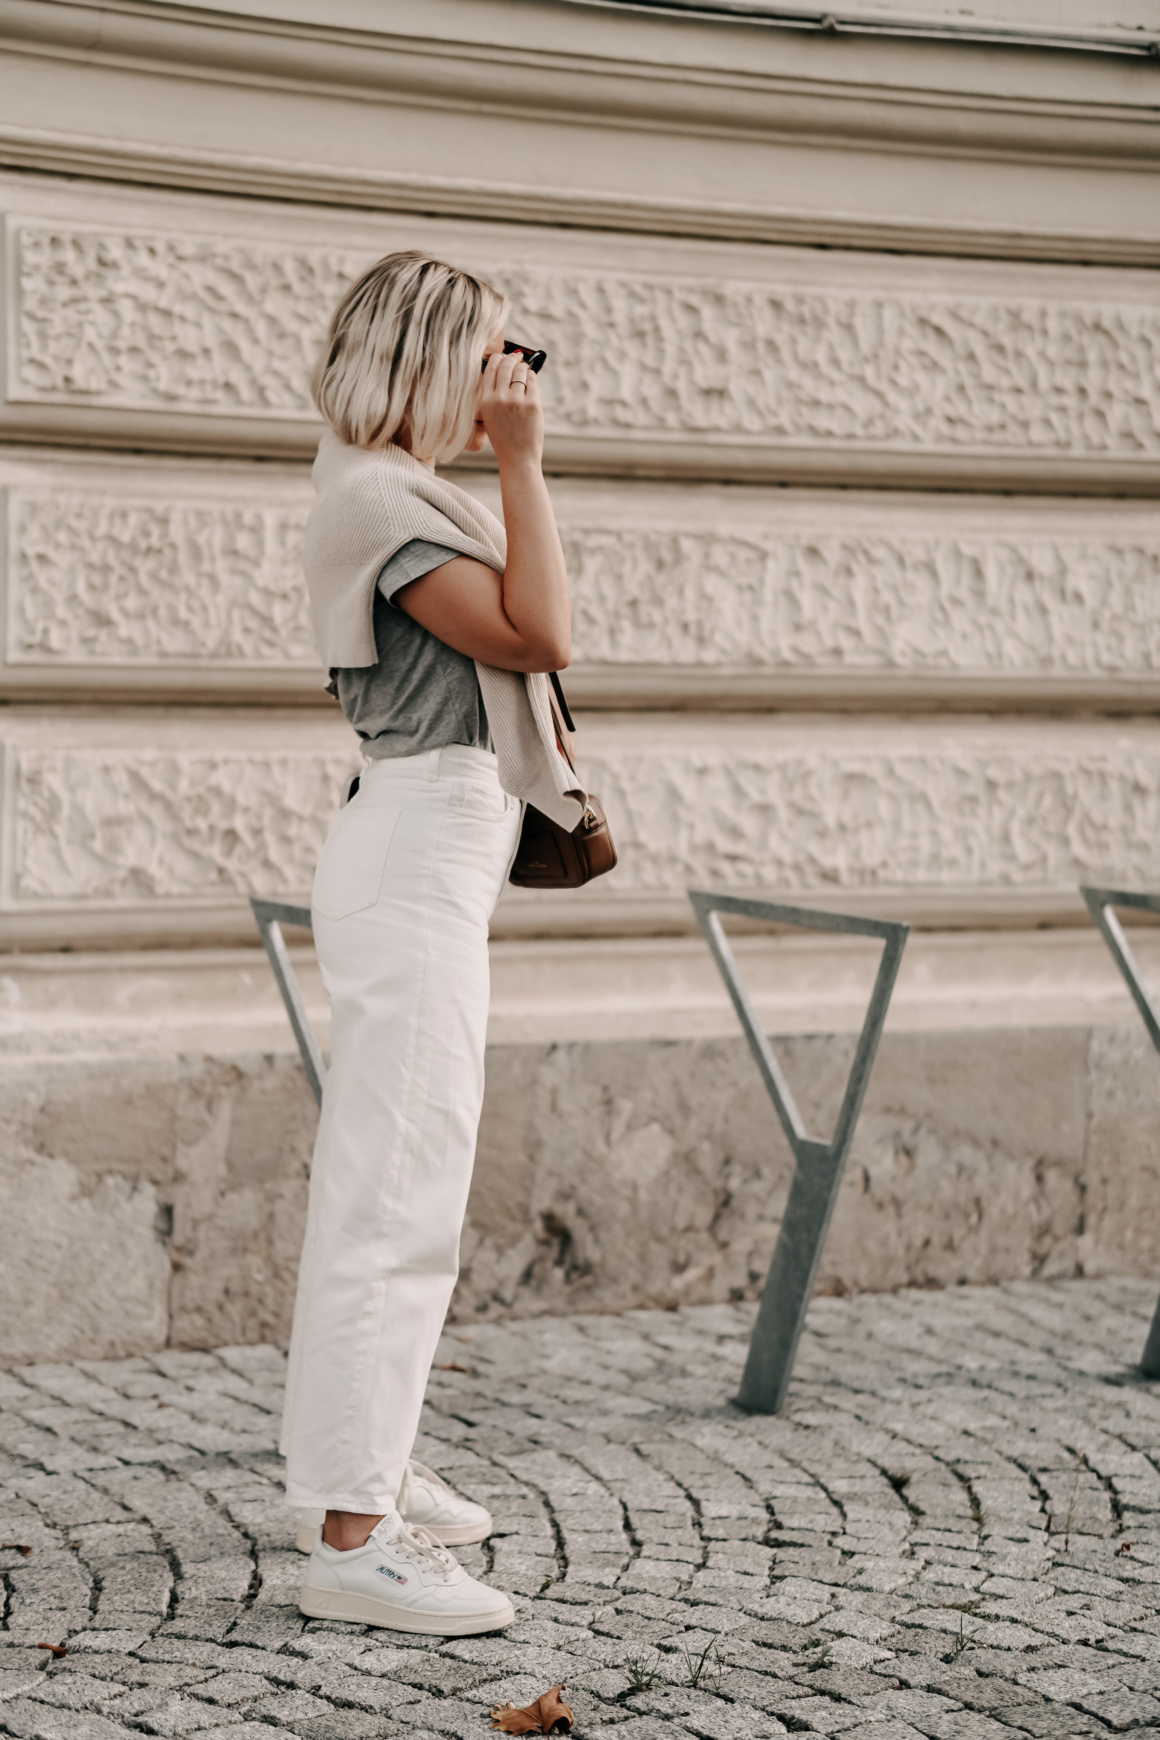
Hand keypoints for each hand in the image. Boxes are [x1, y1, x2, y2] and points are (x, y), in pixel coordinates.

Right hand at [478, 348, 542, 470]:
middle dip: (511, 358)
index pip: (490, 370)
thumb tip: (503, 372)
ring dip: (522, 367)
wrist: (517, 458)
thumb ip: (492, 396)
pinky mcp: (533, 404)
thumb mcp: (489, 417)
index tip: (501, 356)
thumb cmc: (504, 439)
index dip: (496, 359)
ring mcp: (517, 401)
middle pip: (506, 366)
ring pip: (520, 371)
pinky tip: (530, 377)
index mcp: (485, 401)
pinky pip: (532, 381)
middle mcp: (500, 399)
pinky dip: (531, 376)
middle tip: (516, 356)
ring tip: (524, 367)